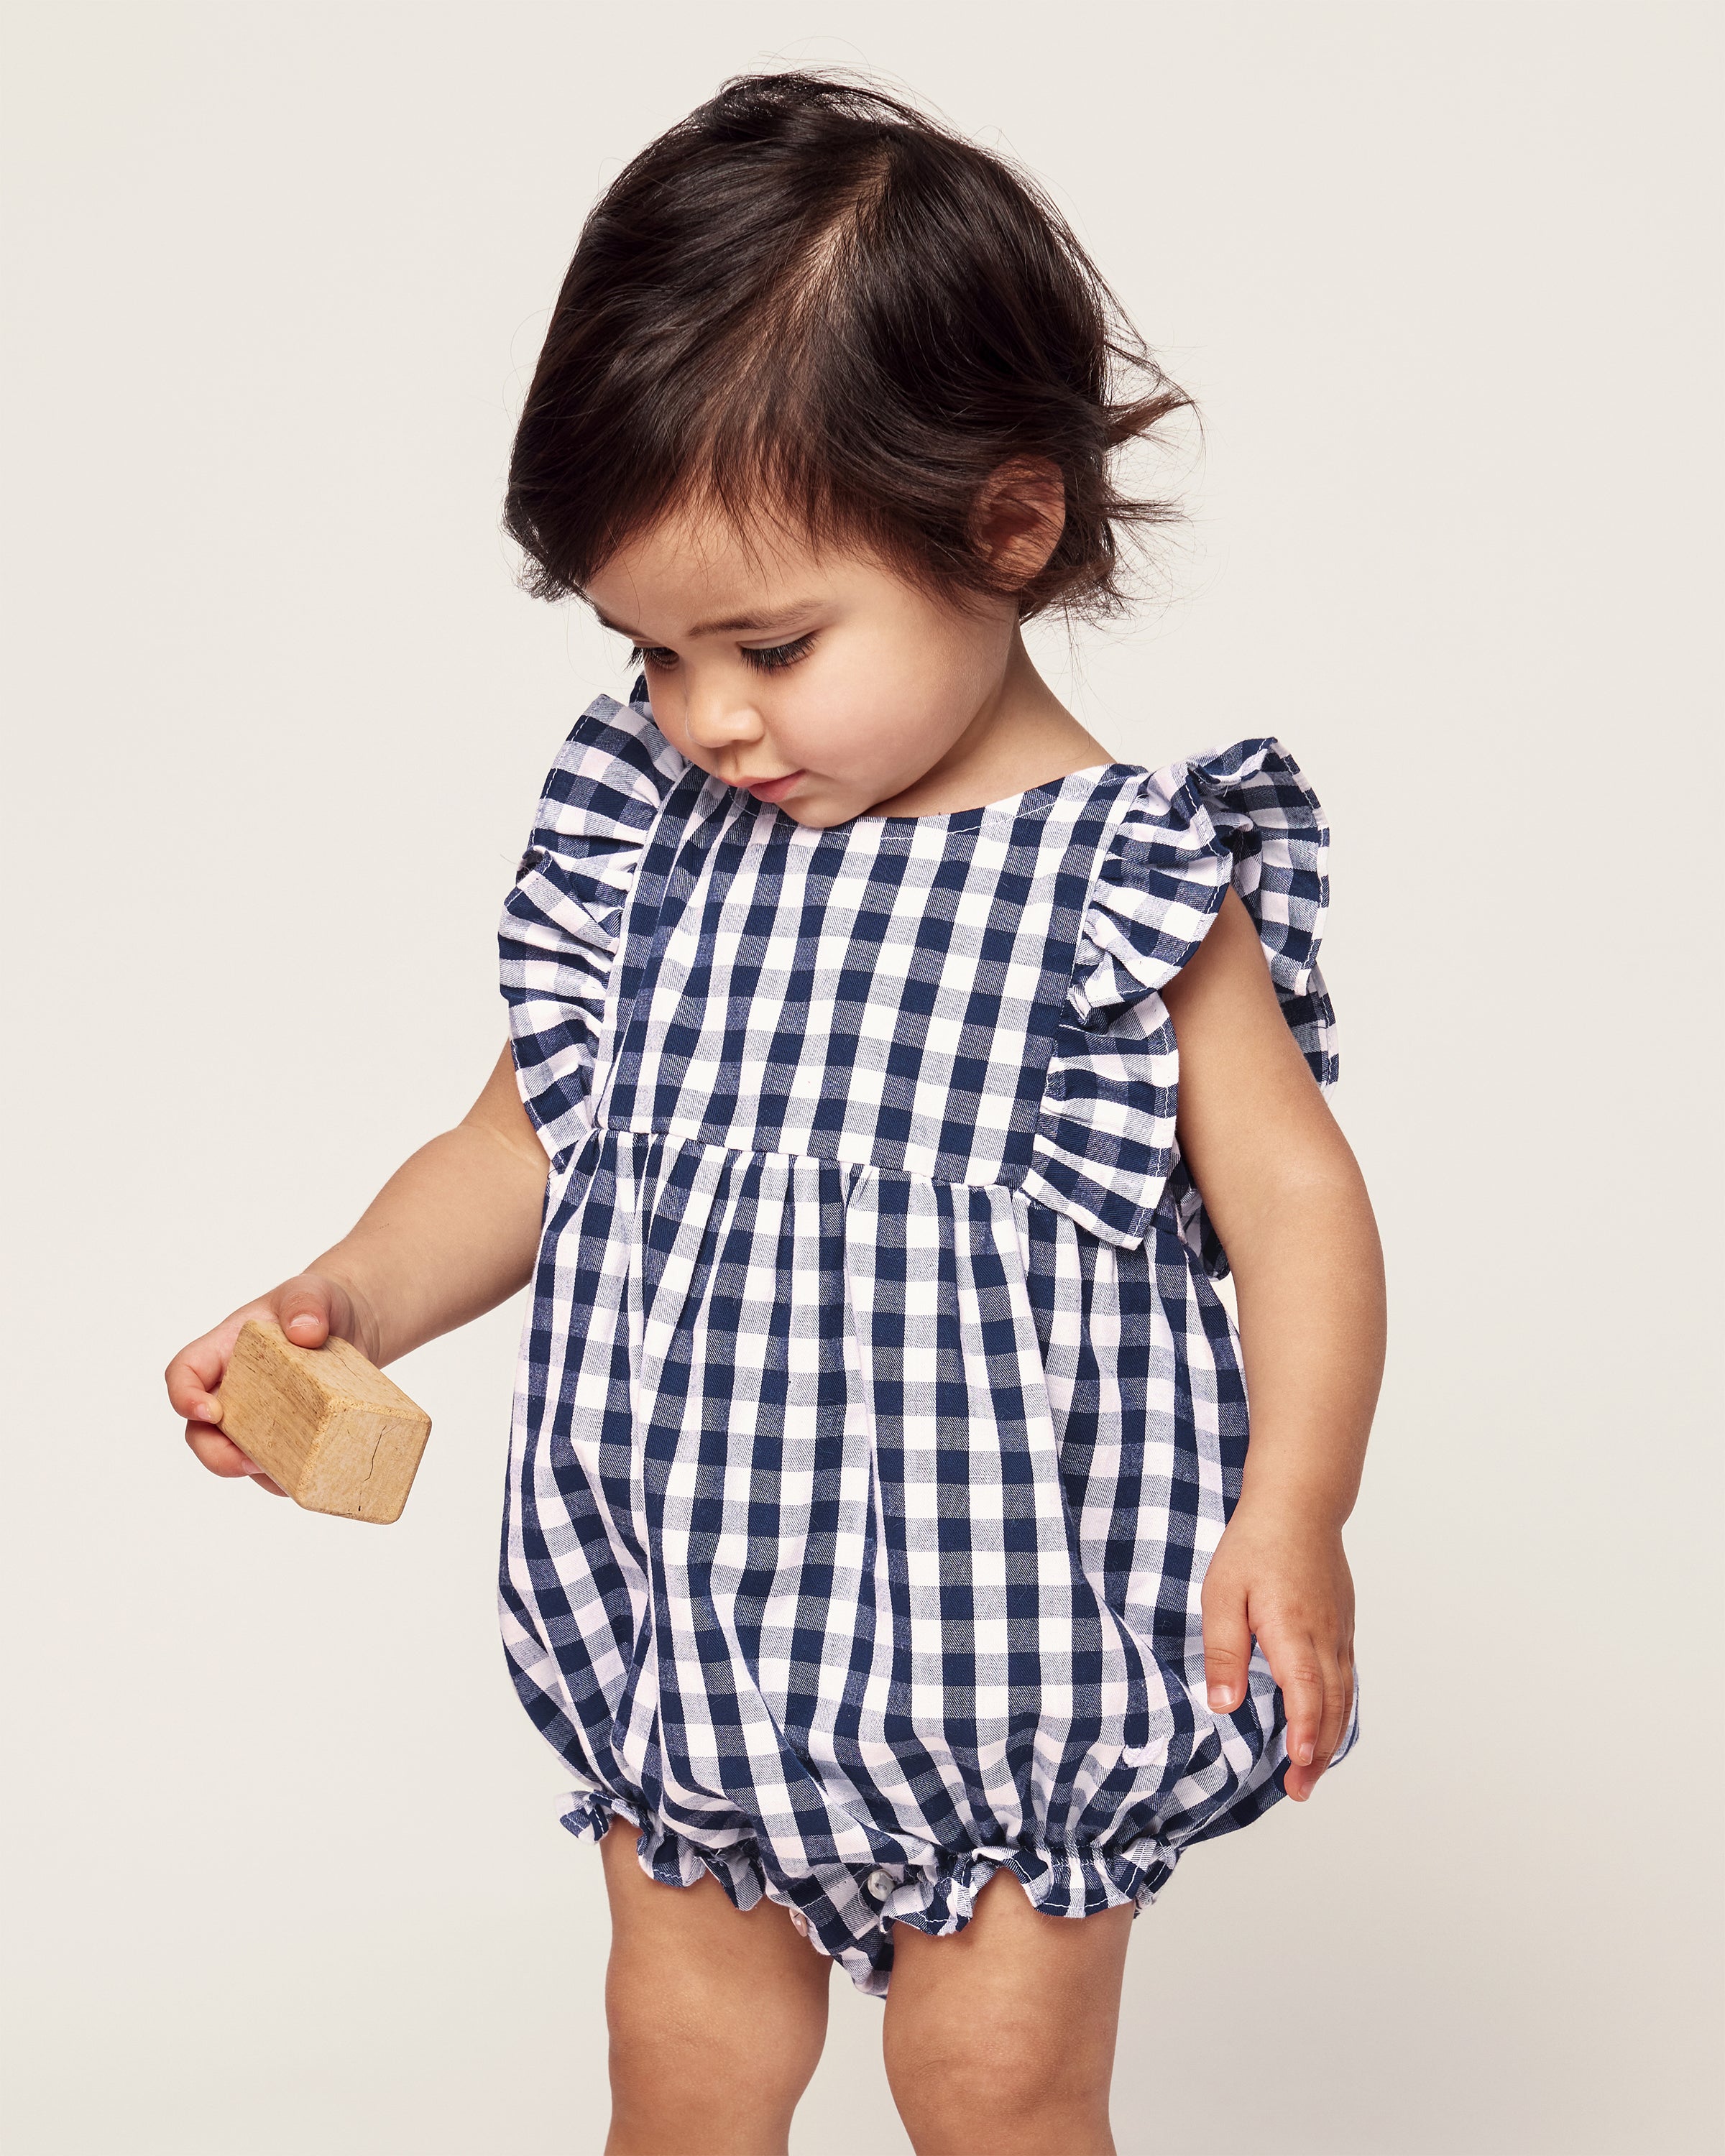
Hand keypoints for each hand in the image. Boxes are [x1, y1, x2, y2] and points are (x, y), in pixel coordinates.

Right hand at [164, 1272, 375, 1498]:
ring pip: (236, 1457)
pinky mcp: (283, 1437)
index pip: (184, 1373)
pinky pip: (273, 1469)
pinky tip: (311, 1475)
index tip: (208, 1411)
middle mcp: (231, 1389)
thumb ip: (306, 1303)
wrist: (353, 1326)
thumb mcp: (314, 1292)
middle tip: (246, 1463)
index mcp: (223, 1350)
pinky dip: (286, 1478)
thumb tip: (306, 1332)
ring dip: (254, 1473)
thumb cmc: (320, 1305)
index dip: (183, 1396)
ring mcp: (255, 1418)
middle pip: (200, 1431)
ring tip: (289, 1473)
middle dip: (215, 1454)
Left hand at [1200, 1498, 1355, 1801]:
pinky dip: (1339, 1711)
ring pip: (1343, 1697)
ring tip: (1309, 1771)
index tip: (1297, 1764)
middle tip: (1299, 1789)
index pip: (1306, 1691)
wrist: (1298, 1506)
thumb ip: (1224, 1650)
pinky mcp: (1343, 1627)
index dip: (1303, 1731)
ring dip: (1329, 1738)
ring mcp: (1339, 1632)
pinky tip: (1325, 1726)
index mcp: (1292, 1629)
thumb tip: (1223, 1704)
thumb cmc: (1255, 1546)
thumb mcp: (1222, 1593)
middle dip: (1316, 1752)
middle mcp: (1324, 1637)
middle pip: (1331, 1706)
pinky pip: (1347, 1679)